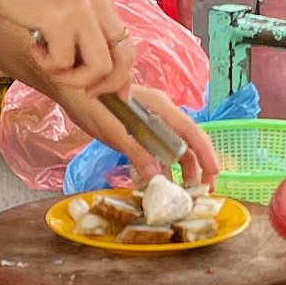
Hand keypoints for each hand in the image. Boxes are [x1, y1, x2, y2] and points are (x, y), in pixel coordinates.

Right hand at [0, 0, 131, 97]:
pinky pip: (64, 63)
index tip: (111, 91)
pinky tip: (34, 49)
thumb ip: (83, 21)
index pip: (126, 41)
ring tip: (50, 65)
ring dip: (75, 78)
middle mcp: (98, 0)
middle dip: (107, 84)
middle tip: (87, 92)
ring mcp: (82, 9)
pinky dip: (48, 65)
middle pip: (124, 57)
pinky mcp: (60, 20)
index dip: (121, 73)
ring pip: (99, 67)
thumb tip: (94, 64)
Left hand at [53, 81, 220, 185]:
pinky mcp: (138, 131)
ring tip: (183, 193)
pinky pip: (157, 151)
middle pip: (188, 142)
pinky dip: (161, 167)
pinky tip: (159, 185)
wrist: (70, 91)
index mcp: (161, 108)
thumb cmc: (92, 104)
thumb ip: (137, 153)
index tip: (215, 175)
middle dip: (198, 166)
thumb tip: (157, 180)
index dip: (206, 154)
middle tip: (203, 192)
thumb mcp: (114, 130)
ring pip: (174, 148)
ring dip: (180, 170)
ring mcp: (150, 123)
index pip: (192, 132)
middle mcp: (161, 114)